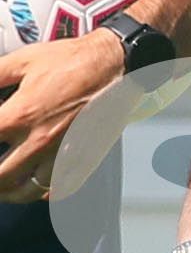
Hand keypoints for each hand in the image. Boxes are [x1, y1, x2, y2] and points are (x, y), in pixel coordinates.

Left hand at [0, 30, 123, 201]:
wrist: (116, 62)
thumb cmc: (73, 61)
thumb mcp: (22, 60)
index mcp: (20, 116)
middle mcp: (40, 141)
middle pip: (0, 176)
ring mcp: (62, 152)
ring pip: (25, 191)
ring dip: (9, 190)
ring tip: (5, 179)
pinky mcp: (82, 156)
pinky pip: (57, 188)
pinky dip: (41, 191)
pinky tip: (34, 181)